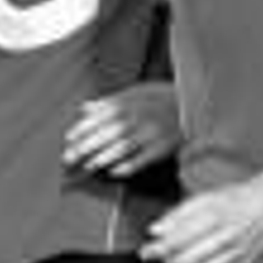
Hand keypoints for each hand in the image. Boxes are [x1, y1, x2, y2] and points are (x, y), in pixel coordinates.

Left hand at [64, 82, 180, 176]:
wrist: (193, 103)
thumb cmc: (162, 96)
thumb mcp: (136, 91)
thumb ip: (110, 101)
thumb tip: (84, 108)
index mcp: (130, 102)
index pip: (99, 117)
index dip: (82, 129)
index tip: (69, 139)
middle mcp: (138, 117)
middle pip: (107, 134)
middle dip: (86, 147)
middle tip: (69, 158)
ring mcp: (151, 133)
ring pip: (123, 147)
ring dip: (103, 157)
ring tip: (88, 165)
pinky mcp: (164, 147)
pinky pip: (143, 159)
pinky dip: (128, 166)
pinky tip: (114, 171)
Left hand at [141, 171, 262, 262]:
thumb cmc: (237, 198)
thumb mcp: (206, 197)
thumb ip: (178, 214)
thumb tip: (155, 230)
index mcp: (215, 217)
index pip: (177, 240)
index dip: (157, 248)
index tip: (144, 250)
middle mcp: (226, 238)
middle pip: (185, 260)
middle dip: (166, 260)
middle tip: (158, 256)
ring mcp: (236, 255)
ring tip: (176, 262)